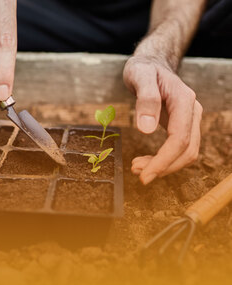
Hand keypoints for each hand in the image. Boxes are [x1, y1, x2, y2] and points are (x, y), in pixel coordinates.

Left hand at [123, 56, 202, 184]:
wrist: (151, 63)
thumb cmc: (144, 68)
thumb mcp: (139, 76)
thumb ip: (145, 100)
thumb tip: (146, 129)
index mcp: (183, 101)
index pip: (179, 139)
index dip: (163, 161)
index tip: (145, 174)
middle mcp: (191, 111)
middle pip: (186, 150)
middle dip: (163, 166)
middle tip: (139, 174)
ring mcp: (189, 119)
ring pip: (186, 152)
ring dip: (164, 165)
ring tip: (138, 167)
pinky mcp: (181, 124)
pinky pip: (179, 147)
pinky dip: (165, 159)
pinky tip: (147, 161)